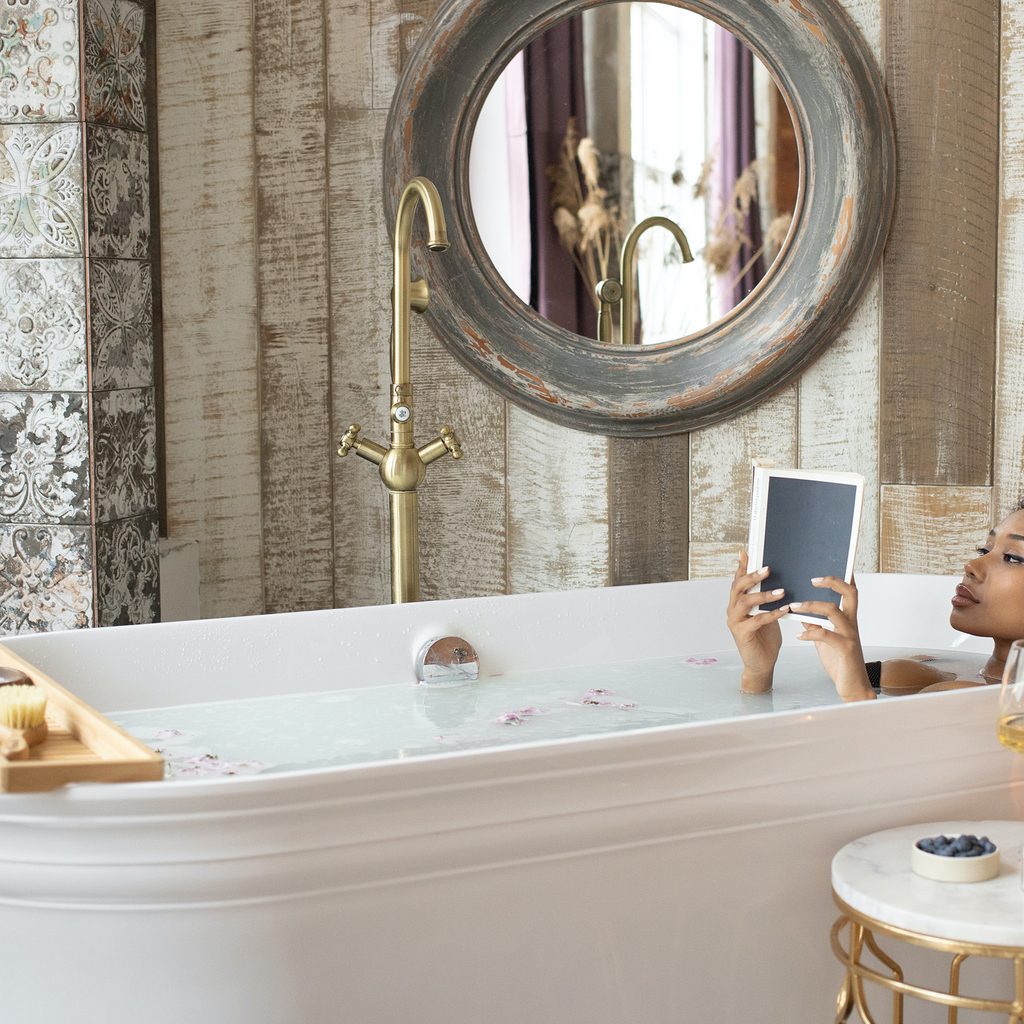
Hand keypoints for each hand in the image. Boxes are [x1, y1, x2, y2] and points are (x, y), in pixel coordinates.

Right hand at [727, 551, 790, 692]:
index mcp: (737, 602)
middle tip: (767, 569)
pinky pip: (756, 620)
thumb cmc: (765, 637)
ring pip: (745, 602)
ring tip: (781, 591)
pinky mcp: (742, 634)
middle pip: (738, 587)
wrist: (761, 663)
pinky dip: (771, 614)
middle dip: (752, 576)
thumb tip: (776, 579)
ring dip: (763, 595)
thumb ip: (766, 597)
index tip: (747, 552)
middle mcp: (732, 609)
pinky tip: (784, 610)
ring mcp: (735, 622)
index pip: (738, 579)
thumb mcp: (766, 612)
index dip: (742, 566)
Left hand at [791, 574, 874, 701]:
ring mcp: (850, 636)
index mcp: (848, 619)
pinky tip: (798, 635)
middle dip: (832, 582)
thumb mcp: (824, 639)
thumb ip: (815, 623)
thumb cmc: (839, 661)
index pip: (850, 592)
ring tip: (794, 606)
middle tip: (812, 579)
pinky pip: (826, 635)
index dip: (844, 576)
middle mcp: (852, 624)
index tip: (836, 563)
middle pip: (849, 593)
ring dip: (811, 606)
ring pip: (834, 611)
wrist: (853, 687)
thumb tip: (800, 609)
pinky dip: (810, 633)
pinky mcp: (845, 649)